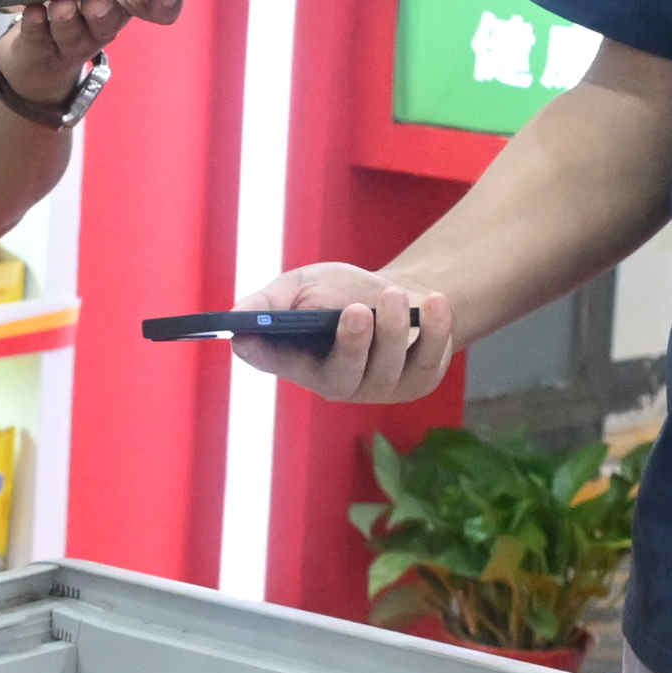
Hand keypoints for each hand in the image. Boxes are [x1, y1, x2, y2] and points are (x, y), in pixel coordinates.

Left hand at [0, 0, 176, 112]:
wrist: (33, 9)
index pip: (155, 6)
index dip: (166, 4)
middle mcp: (104, 23)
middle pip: (111, 23)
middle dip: (105, 14)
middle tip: (97, 3)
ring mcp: (74, 41)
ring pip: (75, 36)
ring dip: (68, 21)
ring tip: (61, 6)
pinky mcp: (43, 50)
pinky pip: (41, 41)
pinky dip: (36, 27)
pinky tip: (33, 12)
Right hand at [230, 262, 457, 404]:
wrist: (398, 295)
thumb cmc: (342, 292)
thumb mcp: (304, 285)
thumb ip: (271, 301)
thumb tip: (237, 317)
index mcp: (297, 358)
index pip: (270, 361)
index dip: (260, 352)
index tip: (248, 335)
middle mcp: (334, 381)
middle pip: (340, 377)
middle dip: (351, 344)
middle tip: (359, 310)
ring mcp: (377, 386)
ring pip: (386, 368)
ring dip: (393, 328)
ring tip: (394, 293)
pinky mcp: (416, 381)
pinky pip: (427, 360)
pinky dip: (434, 330)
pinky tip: (434, 303)